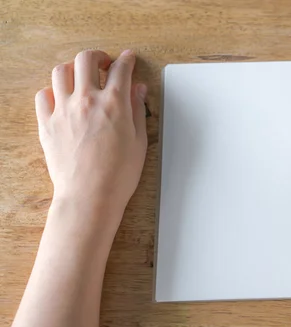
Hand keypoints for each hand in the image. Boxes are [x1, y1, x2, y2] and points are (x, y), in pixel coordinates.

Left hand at [35, 49, 146, 215]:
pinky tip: (61, 97)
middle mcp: (87, 100)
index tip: (128, 59)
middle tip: (104, 64)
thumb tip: (137, 91)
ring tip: (80, 76)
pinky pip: (42, 95)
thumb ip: (137, 110)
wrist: (90, 196)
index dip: (127, 60)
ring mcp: (63, 110)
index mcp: (114, 104)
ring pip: (61, 71)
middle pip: (86, 59)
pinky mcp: (47, 123)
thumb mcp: (139, 141)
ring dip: (73, 68)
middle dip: (98, 57)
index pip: (121, 69)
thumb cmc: (117, 175)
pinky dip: (52, 91)